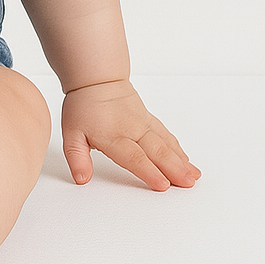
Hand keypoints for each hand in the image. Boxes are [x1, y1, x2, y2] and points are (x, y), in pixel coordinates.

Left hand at [61, 79, 200, 190]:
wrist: (95, 79)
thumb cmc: (83, 106)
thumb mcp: (71, 133)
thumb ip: (76, 158)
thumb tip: (81, 178)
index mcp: (113, 136)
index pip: (133, 157)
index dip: (148, 171)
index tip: (163, 185)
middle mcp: (132, 130)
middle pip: (155, 151)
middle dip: (173, 169)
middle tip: (188, 183)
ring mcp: (143, 124)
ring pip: (164, 143)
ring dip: (180, 160)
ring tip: (193, 176)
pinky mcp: (148, 119)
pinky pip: (165, 135)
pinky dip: (177, 148)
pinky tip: (186, 161)